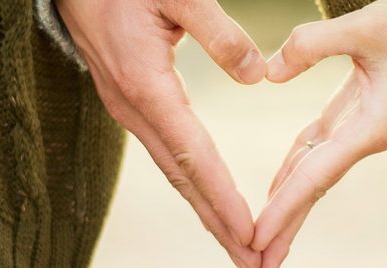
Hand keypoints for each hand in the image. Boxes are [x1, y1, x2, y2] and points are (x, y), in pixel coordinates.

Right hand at [55, 1, 266, 266]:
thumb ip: (219, 32)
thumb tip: (258, 76)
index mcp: (146, 87)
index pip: (193, 156)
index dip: (223, 198)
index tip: (249, 234)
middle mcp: (134, 110)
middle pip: (183, 180)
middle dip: (218, 225)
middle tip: (253, 264)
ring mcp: (128, 110)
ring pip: (173, 171)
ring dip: (207, 211)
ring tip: (238, 246)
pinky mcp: (130, 104)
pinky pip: (166, 154)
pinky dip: (192, 184)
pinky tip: (209, 199)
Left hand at [251, 0, 386, 265]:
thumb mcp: (366, 26)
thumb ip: (312, 46)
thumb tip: (268, 73)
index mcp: (374, 127)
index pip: (315, 177)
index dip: (282, 209)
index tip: (255, 240)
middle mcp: (369, 134)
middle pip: (314, 187)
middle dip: (285, 224)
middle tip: (253, 260)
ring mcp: (366, 122)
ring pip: (316, 168)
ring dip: (288, 200)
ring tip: (262, 234)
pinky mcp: (362, 105)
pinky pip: (320, 143)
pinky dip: (296, 163)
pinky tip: (279, 184)